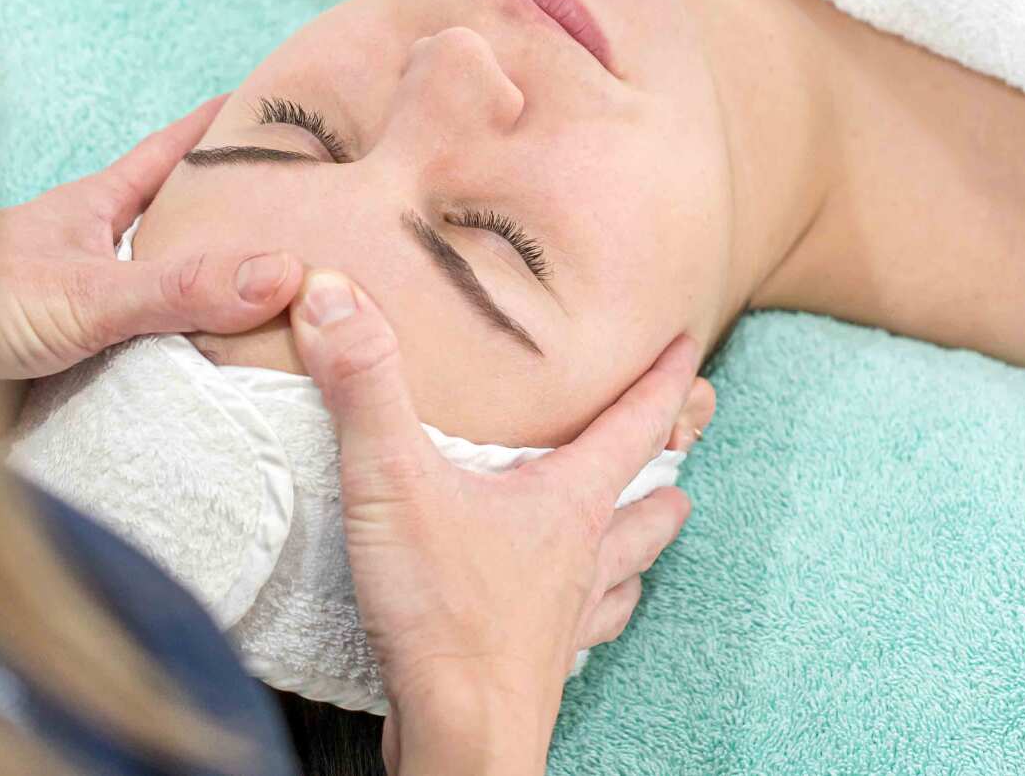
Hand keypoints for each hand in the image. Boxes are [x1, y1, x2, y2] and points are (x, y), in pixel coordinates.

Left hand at [0, 96, 304, 378]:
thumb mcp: (86, 294)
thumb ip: (178, 288)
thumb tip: (285, 271)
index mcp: (96, 207)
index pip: (173, 152)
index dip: (223, 125)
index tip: (277, 103)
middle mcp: (93, 250)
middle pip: (177, 222)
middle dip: (234, 217)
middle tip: (306, 216)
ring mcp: (79, 304)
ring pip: (161, 289)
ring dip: (207, 296)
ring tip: (281, 304)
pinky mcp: (68, 362)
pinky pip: (141, 351)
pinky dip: (178, 356)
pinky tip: (211, 378)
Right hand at [287, 269, 711, 775]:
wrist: (458, 738)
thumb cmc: (443, 615)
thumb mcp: (393, 481)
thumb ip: (365, 387)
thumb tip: (334, 294)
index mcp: (566, 503)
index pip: (633, 424)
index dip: (660, 380)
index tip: (688, 345)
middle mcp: (580, 557)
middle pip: (645, 506)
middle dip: (667, 472)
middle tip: (689, 453)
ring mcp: (564, 618)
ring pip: (624, 574)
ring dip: (640, 547)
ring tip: (657, 529)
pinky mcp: (536, 665)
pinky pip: (583, 632)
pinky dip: (593, 614)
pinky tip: (579, 617)